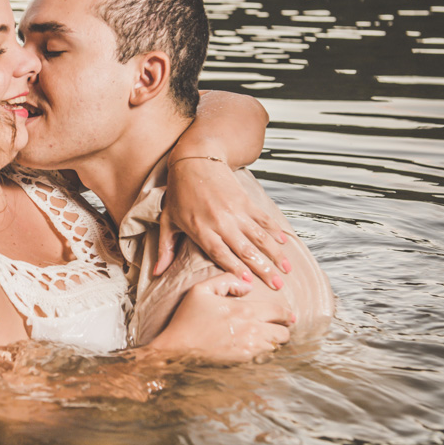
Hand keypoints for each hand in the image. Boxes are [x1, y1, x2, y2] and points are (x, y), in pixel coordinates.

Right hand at [148, 273, 293, 361]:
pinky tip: (257, 350)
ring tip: (268, 339)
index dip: (287, 314)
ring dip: (274, 342)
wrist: (177, 350)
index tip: (288, 316)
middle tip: (279, 328)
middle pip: (284, 333)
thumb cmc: (187, 320)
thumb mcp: (201, 290)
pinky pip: (265, 358)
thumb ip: (226, 281)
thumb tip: (248, 286)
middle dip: (284, 329)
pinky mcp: (244, 363)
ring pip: (277, 347)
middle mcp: (252, 330)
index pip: (278, 311)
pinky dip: (265, 354)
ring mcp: (249, 349)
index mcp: (244, 310)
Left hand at [158, 157, 290, 287]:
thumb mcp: (169, 220)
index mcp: (201, 229)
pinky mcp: (245, 200)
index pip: (220, 254)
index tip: (249, 283)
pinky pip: (263, 219)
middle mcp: (220, 221)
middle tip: (278, 285)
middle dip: (264, 269)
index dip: (235, 268)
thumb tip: (157, 273)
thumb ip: (166, 249)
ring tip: (286, 269)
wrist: (195, 159)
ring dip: (275, 254)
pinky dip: (275, 231)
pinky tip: (283, 243)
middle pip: (245, 249)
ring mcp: (235, 210)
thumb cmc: (179, 192)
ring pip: (259, 236)